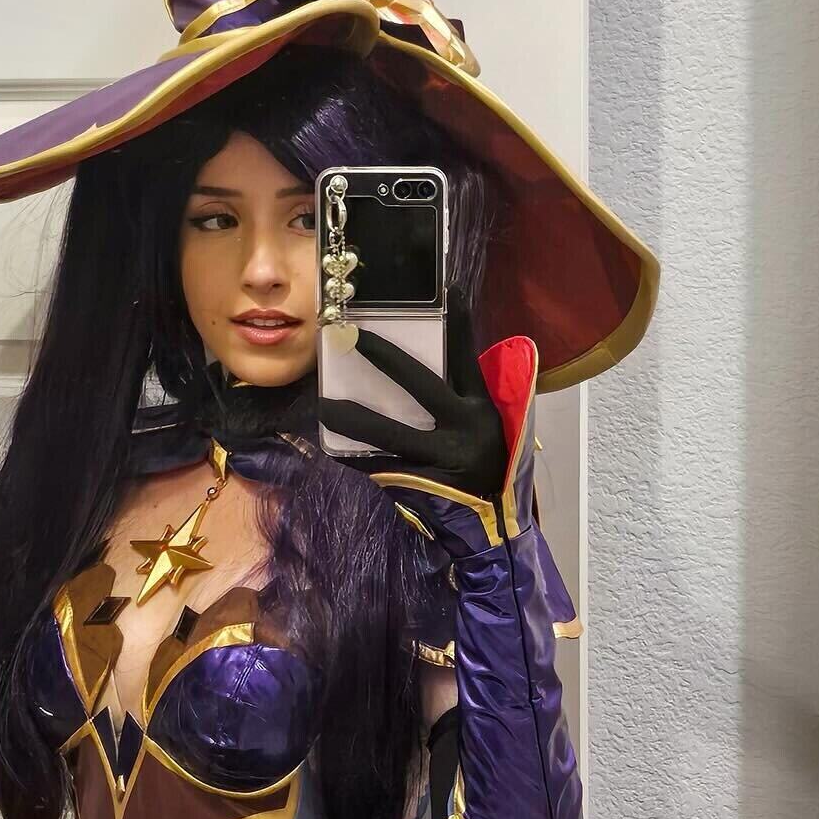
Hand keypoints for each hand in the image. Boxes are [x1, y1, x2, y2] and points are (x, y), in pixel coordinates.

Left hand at [317, 285, 507, 499]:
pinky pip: (379, 465)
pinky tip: (330, 447)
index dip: (460, 323)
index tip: (449, 289)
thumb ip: (465, 398)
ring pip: (391, 431)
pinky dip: (354, 458)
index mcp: (483, 409)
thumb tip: (432, 361)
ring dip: (354, 417)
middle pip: (422, 384)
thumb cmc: (489, 469)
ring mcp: (442, 458)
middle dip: (386, 358)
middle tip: (354, 336)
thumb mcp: (490, 428)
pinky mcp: (422, 484)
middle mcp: (465, 429)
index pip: (469, 357)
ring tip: (323, 405)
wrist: (495, 529)